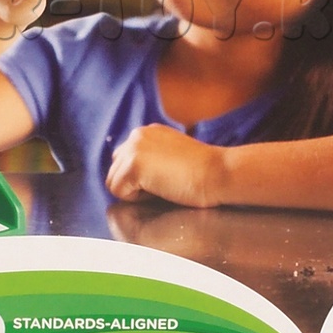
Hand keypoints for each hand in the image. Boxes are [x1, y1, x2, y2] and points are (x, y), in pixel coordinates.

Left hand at [105, 125, 227, 208]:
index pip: (124, 159)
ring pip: (114, 181)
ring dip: (134, 191)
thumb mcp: (171, 155)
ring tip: (162, 188)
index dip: (139, 177)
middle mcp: (136, 136)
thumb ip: (150, 158)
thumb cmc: (203, 171)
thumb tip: (132, 175)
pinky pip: (118, 191)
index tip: (163, 179)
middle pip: (115, 169)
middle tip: (163, 186)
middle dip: (132, 184)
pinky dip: (135, 199)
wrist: (218, 173)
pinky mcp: (133, 166)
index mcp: (146, 133)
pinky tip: (159, 191)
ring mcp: (133, 149)